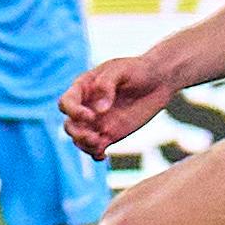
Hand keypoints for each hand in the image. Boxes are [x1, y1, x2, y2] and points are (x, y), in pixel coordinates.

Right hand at [61, 55, 177, 154]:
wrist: (158, 81)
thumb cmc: (137, 69)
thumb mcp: (121, 70)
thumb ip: (107, 85)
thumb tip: (99, 110)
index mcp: (84, 88)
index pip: (66, 103)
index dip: (73, 112)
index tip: (91, 115)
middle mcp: (87, 107)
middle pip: (70, 125)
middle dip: (78, 134)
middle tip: (94, 137)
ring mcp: (97, 122)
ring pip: (80, 139)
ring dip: (85, 145)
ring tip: (100, 145)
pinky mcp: (110, 134)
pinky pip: (96, 148)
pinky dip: (95, 154)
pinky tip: (103, 155)